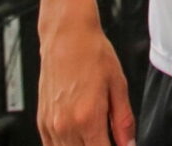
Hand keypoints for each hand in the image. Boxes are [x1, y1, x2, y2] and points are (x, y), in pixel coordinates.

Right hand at [37, 24, 134, 145]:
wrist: (67, 37)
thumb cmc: (92, 54)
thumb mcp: (118, 86)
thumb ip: (123, 120)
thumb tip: (129, 144)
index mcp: (88, 118)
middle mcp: (65, 125)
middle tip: (110, 138)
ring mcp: (51, 125)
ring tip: (97, 136)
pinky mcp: (42, 121)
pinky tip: (81, 138)